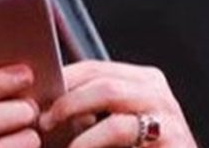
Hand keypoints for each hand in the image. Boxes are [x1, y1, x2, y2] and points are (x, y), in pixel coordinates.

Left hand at [38, 61, 195, 147]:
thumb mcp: (113, 126)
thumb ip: (89, 111)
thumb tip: (43, 104)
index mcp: (142, 82)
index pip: (94, 68)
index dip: (62, 79)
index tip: (36, 94)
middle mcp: (157, 93)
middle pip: (103, 82)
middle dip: (67, 101)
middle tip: (44, 121)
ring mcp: (168, 118)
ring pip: (113, 108)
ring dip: (79, 126)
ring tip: (60, 141)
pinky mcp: (172, 141)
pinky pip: (119, 132)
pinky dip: (91, 143)